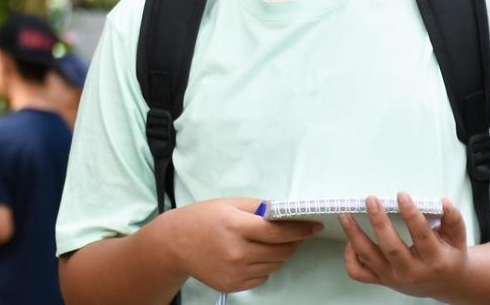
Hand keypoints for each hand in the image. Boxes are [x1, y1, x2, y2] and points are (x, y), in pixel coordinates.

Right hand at [170, 197, 322, 292]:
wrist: (175, 244)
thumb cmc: (203, 218)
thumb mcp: (230, 204)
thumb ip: (259, 208)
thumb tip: (285, 212)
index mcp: (236, 226)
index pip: (278, 231)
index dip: (300, 229)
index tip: (314, 227)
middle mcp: (236, 252)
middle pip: (280, 251)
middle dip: (293, 242)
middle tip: (295, 234)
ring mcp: (235, 272)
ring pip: (274, 265)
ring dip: (280, 254)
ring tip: (269, 243)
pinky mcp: (233, 285)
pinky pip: (262, 277)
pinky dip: (265, 266)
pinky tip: (253, 255)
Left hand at [340, 193, 467, 297]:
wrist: (446, 284)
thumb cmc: (449, 258)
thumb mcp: (457, 238)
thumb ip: (452, 219)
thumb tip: (443, 202)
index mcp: (434, 261)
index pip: (422, 236)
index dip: (411, 214)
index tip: (402, 195)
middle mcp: (412, 272)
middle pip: (391, 248)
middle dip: (379, 221)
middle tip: (371, 200)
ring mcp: (394, 278)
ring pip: (369, 258)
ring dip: (354, 235)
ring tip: (345, 215)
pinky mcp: (382, 280)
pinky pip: (358, 272)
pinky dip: (350, 256)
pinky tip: (350, 240)